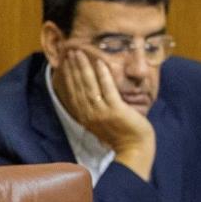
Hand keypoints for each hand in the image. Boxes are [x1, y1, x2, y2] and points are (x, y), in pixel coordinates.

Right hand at [60, 48, 155, 179]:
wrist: (135, 150)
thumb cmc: (122, 135)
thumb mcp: (102, 120)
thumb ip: (95, 107)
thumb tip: (92, 92)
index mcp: (85, 116)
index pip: (72, 92)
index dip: (68, 75)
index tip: (65, 61)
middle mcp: (90, 114)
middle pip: (78, 86)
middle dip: (73, 67)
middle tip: (71, 50)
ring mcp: (102, 113)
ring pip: (89, 86)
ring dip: (84, 68)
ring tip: (80, 53)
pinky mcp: (116, 111)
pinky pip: (108, 90)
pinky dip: (103, 76)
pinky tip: (100, 63)